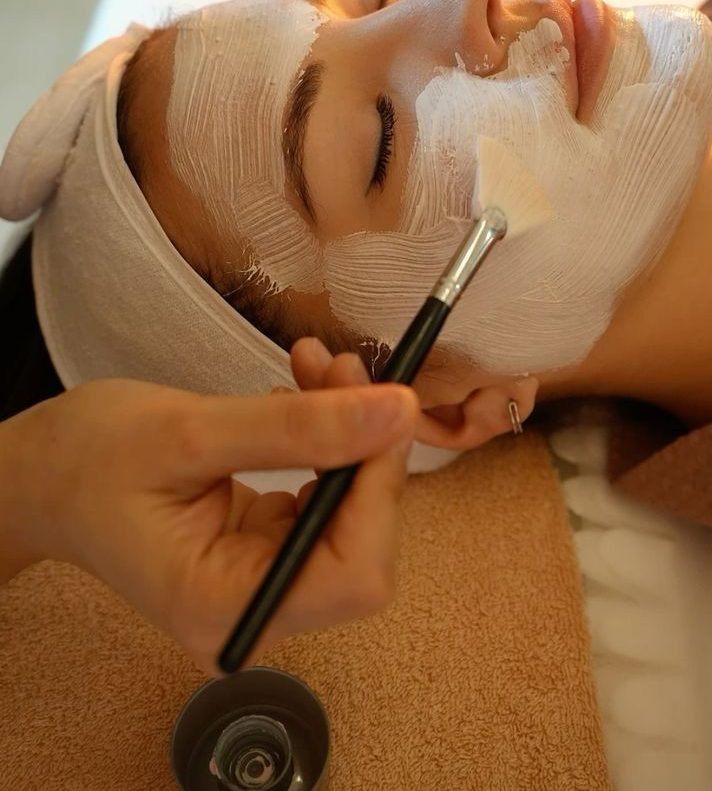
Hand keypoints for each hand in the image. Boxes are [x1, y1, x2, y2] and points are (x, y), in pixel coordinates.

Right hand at [0, 375, 417, 672]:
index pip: (353, 572)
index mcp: (223, 608)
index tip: (385, 405)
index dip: (382, 489)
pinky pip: (318, 504)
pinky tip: (301, 393)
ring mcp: (256, 590)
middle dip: (364, 452)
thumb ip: (297, 428)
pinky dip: (322, 445)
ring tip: (319, 367)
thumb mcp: (192, 431)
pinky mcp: (258, 557)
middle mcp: (250, 616)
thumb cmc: (90, 457)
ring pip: (347, 520)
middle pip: (359, 548)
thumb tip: (396, 411)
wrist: (43, 473)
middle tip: (344, 369)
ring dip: (347, 438)